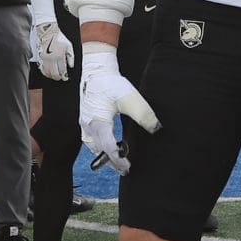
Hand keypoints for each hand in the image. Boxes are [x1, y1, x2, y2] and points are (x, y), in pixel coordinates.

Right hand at [30, 19, 74, 81]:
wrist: (47, 32)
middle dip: (58, 77)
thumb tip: (71, 66)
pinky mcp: (39, 58)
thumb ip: (71, 57)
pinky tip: (48, 72)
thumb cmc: (58, 37)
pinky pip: (41, 69)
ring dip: (51, 76)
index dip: (64, 76)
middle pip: (54, 74)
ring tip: (54, 75)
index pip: (62, 71)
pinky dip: (45, 72)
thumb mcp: (68, 46)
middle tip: (60, 77)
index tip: (65, 77)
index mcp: (59, 56)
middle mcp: (51, 59)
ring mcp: (44, 59)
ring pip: (47, 73)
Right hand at [77, 43, 158, 172]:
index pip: (108, 147)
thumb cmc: (111, 83)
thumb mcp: (130, 98)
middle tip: (125, 170)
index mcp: (98, 122)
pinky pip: (91, 139)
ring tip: (117, 162)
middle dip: (111, 161)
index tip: (128, 167)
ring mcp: (84, 123)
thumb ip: (144, 114)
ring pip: (93, 146)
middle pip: (99, 150)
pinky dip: (100, 146)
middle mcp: (88, 125)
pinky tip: (109, 147)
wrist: (96, 70)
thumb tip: (156, 129)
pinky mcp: (86, 119)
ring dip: (104, 155)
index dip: (118, 159)